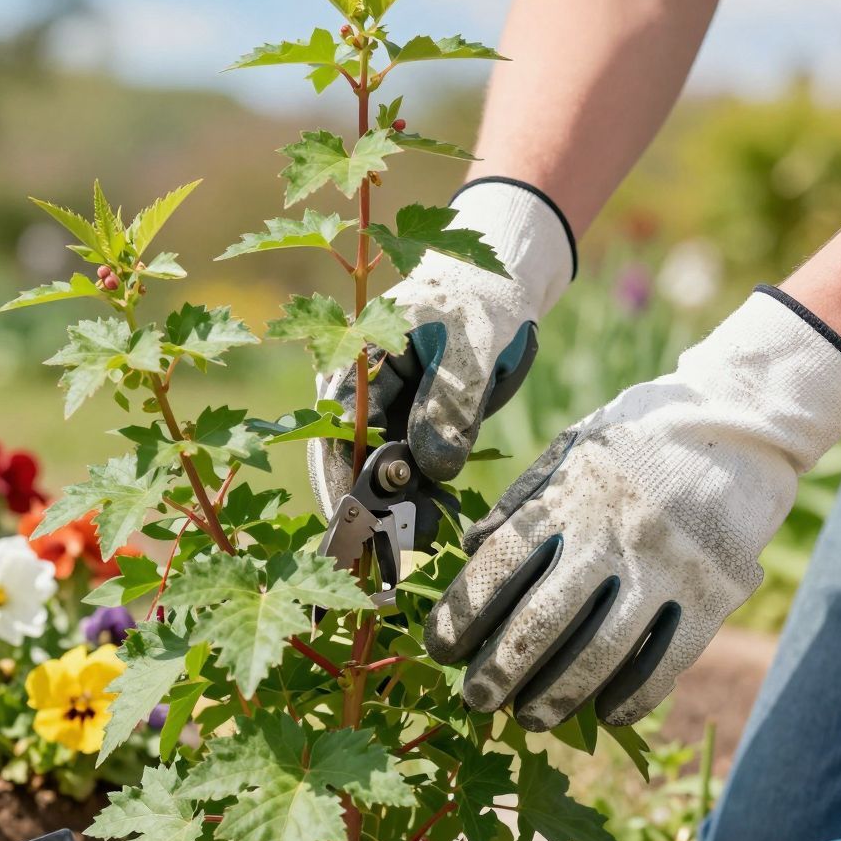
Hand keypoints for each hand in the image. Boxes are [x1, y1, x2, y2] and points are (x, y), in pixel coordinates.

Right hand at [308, 178, 576, 536]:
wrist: (502, 284)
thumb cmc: (480, 302)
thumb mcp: (468, 348)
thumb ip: (447, 405)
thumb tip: (431, 469)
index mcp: (355, 361)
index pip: (337, 432)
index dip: (344, 484)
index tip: (360, 527)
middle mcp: (359, 392)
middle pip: (348, 461)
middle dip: (366, 510)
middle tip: (388, 555)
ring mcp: (383, 413)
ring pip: (378, 474)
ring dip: (394, 510)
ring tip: (424, 539)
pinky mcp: (410, 428)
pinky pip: (407, 472)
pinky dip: (419, 499)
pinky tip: (438, 522)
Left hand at [424, 288, 840, 727]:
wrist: (742, 423)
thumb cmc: (643, 438)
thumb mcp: (574, 448)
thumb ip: (524, 500)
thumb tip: (469, 551)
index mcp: (572, 497)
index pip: (501, 568)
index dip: (463, 616)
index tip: (439, 650)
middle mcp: (615, 535)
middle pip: (542, 622)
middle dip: (499, 671)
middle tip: (475, 700)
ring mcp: (667, 568)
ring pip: (600, 653)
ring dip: (557, 696)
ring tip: (530, 717)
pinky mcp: (714, 593)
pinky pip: (665, 661)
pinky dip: (632, 695)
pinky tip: (605, 713)